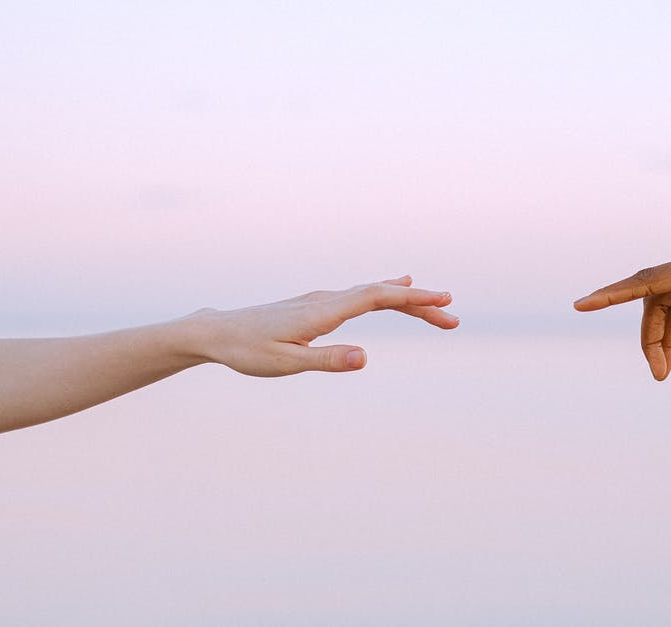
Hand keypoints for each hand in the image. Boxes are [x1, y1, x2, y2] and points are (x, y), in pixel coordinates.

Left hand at [192, 275, 457, 375]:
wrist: (216, 332)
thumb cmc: (248, 351)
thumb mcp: (286, 363)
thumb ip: (327, 360)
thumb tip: (365, 357)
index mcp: (324, 311)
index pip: (378, 297)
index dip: (413, 298)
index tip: (444, 300)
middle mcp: (327, 299)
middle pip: (383, 294)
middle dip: (420, 303)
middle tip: (453, 318)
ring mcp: (322, 300)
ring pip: (374, 293)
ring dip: (406, 300)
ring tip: (437, 306)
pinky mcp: (318, 305)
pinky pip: (362, 295)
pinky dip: (387, 293)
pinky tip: (395, 286)